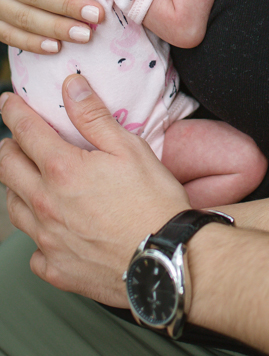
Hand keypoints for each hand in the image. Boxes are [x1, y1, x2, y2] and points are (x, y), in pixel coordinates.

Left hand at [0, 76, 189, 304]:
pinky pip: (33, 250)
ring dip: (16, 188)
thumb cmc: (153, 202)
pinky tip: (49, 230)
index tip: (8, 102)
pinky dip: (36, 235)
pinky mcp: (57, 268)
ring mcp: (47, 240)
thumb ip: (94, 117)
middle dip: (7, 148)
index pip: (25, 132)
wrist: (164, 258)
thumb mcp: (129, 149)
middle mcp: (46, 205)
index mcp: (62, 170)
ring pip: (13, 208)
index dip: (13, 112)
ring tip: (27, 180)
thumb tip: (72, 87)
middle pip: (7, 169)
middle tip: (14, 140)